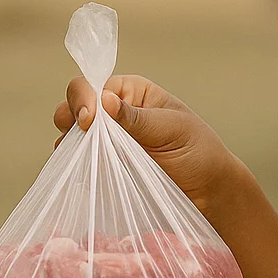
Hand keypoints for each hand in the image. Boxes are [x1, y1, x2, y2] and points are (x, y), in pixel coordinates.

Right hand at [53, 74, 245, 212]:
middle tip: (80, 138)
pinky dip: (75, 166)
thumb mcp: (172, 129)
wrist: (208, 193)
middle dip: (70, 118)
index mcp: (131, 93)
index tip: (88, 119)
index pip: (93, 84)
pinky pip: (78, 162)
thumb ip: (138, 118)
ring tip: (83, 157)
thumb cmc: (199, 152)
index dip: (84, 98)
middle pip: (73, 106)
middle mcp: (113, 114)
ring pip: (71, 135)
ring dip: (70, 144)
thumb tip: (104, 99)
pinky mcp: (103, 167)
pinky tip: (84, 172)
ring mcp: (106, 141)